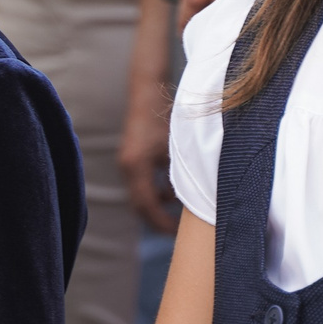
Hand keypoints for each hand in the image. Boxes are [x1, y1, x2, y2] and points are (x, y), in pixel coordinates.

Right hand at [120, 60, 175, 232]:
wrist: (147, 91)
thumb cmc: (165, 115)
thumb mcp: (177, 147)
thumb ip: (181, 173)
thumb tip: (195, 199)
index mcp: (137, 166)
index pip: (146, 205)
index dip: (161, 222)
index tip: (177, 232)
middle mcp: (128, 167)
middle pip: (139, 206)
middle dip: (158, 220)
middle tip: (178, 231)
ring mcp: (127, 163)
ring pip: (139, 196)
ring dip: (157, 205)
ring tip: (178, 209)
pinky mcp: (130, 159)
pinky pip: (140, 184)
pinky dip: (154, 192)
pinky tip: (171, 190)